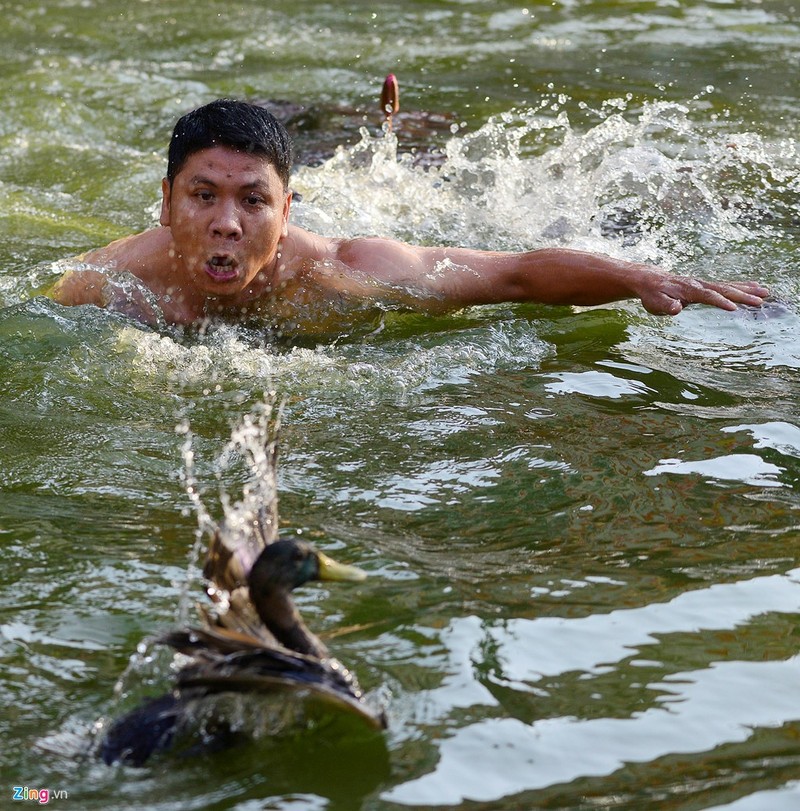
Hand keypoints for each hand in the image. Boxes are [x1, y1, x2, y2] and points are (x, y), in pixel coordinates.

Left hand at [633, 267, 769, 314]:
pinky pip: (726, 285)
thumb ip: (665, 306)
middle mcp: (699, 284)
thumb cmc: (652, 294)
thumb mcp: (654, 303)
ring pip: (729, 285)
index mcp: (689, 290)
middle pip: (724, 289)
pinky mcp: (706, 286)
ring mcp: (704, 284)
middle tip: (760, 300)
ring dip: (747, 289)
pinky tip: (754, 286)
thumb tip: (676, 309)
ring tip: (765, 292)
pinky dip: (741, 285)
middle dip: (742, 295)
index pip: (707, 296)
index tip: (734, 308)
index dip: (720, 302)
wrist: (650, 280)